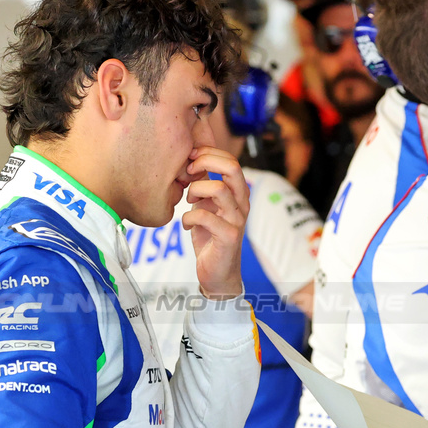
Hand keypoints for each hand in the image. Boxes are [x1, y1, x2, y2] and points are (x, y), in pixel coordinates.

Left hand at [182, 148, 249, 300]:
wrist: (218, 273)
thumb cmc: (210, 237)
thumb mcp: (205, 205)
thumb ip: (204, 184)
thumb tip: (192, 160)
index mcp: (238, 193)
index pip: (231, 160)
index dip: (208, 153)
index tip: (190, 160)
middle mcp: (242, 203)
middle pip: (232, 167)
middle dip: (205, 162)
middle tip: (189, 172)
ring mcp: (237, 220)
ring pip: (218, 189)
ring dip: (195, 190)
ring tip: (188, 200)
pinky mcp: (229, 236)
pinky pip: (204, 216)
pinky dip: (187, 218)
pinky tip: (185, 225)